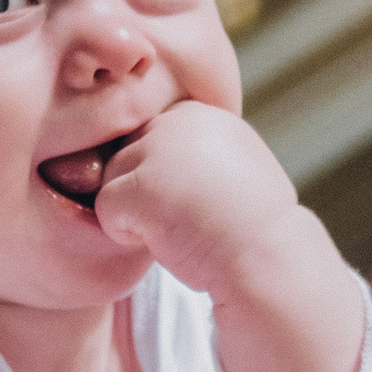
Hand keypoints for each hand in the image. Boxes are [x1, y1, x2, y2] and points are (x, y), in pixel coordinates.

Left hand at [94, 100, 301, 296]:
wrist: (266, 258)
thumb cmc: (251, 229)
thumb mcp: (233, 168)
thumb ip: (194, 153)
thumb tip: (153, 161)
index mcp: (202, 114)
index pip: (149, 138)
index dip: (162, 179)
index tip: (198, 203)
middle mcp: (176, 120)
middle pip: (125, 155)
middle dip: (144, 193)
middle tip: (186, 218)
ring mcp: (156, 150)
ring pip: (110, 180)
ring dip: (134, 213)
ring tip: (179, 227)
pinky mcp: (139, 184)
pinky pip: (104, 208)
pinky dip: (125, 234)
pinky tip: (166, 239)